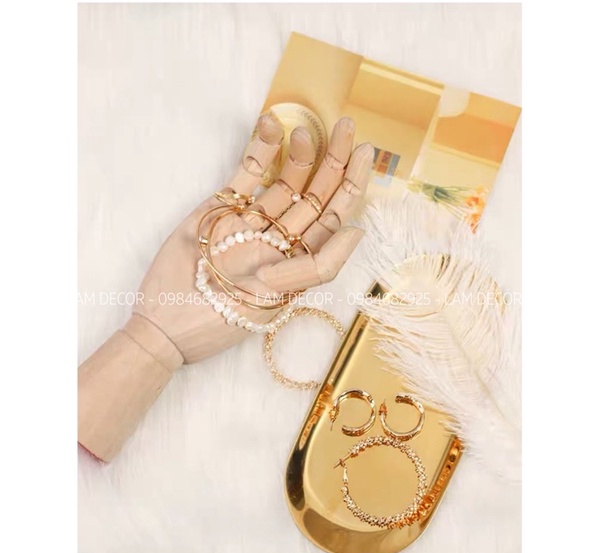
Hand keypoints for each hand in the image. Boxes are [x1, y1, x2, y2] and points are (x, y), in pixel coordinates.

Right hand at [133, 114, 373, 362]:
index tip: (364, 155)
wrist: (163, 323)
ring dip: (298, 155)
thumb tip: (357, 230)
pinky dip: (260, 150)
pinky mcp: (220, 210)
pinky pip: (246, 175)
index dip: (351, 186)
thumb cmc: (218, 320)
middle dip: (334, 160)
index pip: (333, 218)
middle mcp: (279, 240)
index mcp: (297, 263)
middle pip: (315, 196)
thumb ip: (315, 267)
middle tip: (348, 127)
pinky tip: (272, 125)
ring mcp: (250, 222)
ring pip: (284, 183)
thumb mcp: (273, 297)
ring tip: (304, 132)